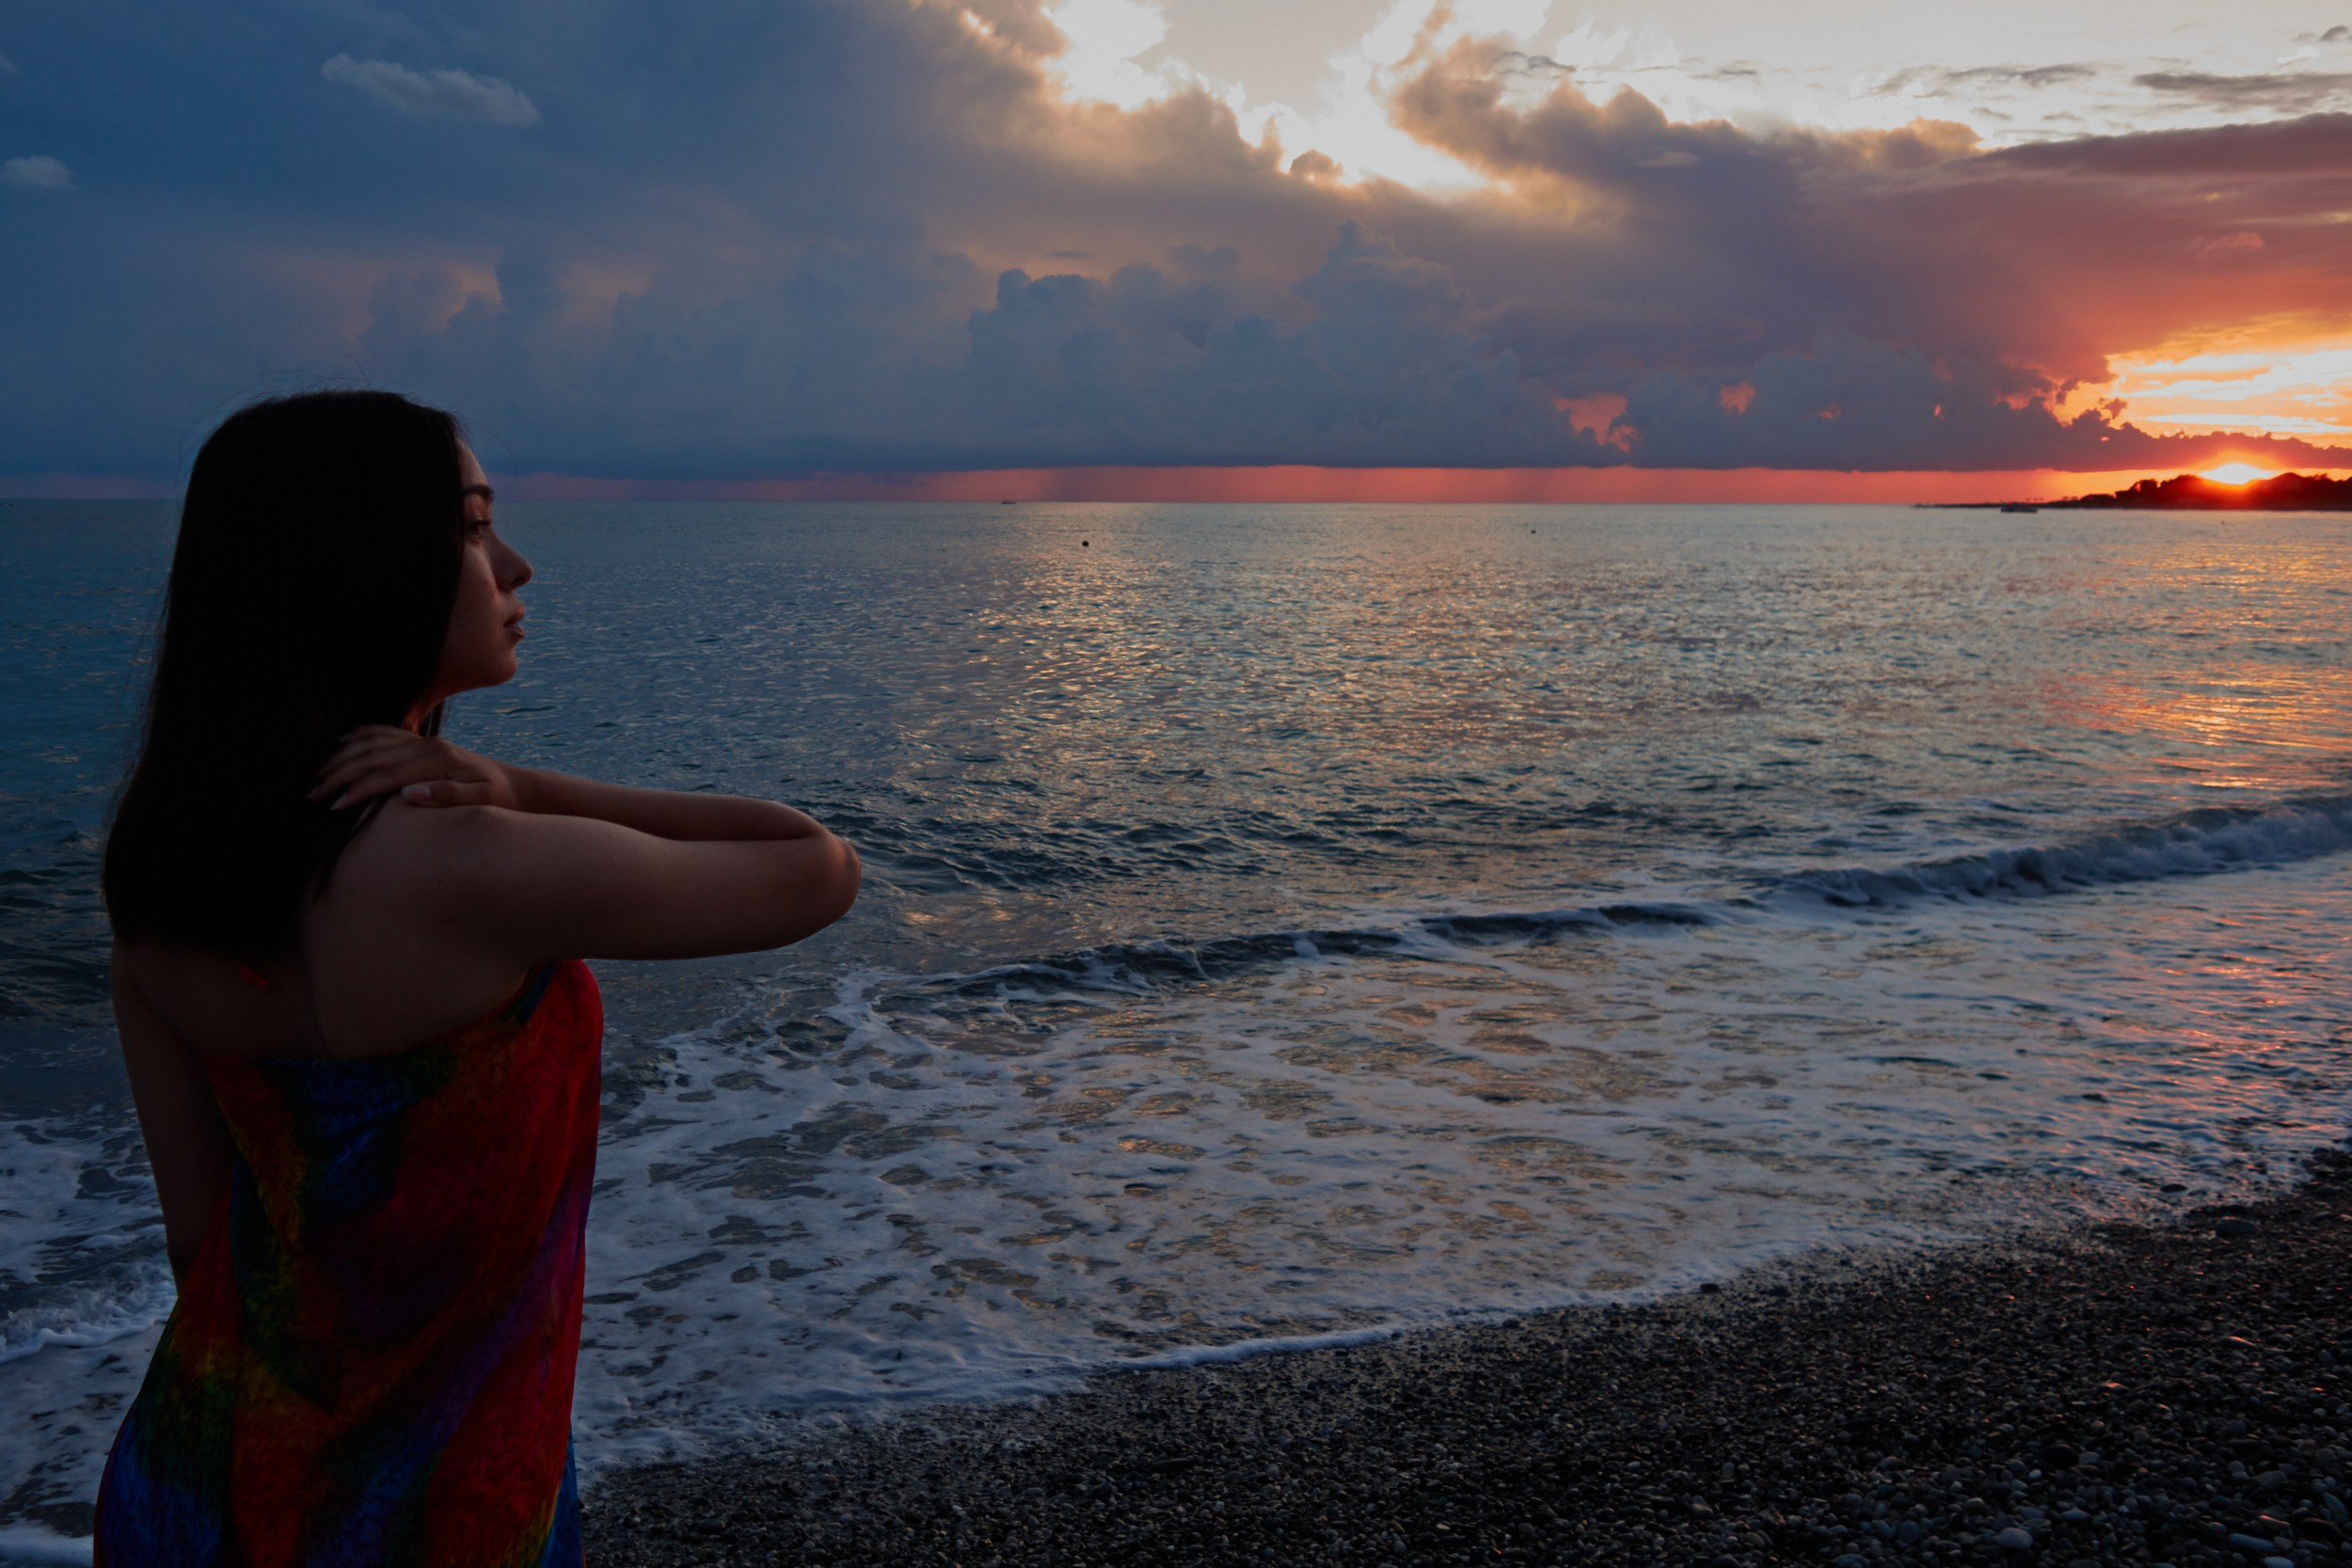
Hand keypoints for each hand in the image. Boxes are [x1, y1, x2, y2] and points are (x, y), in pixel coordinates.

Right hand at [310, 726, 523, 811]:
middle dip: (338, 774)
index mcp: (436, 761)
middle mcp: (427, 745)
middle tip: (310, 793)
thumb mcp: (481, 802)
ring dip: (341, 756)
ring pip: (372, 742)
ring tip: (315, 774)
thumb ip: (446, 797)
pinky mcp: (422, 741)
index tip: (333, 806)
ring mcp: (423, 740)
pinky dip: (360, 735)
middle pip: (371, 757)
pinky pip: (385, 733)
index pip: (385, 776)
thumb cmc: (498, 800)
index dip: (357, 790)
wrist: (515, 785)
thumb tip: (408, 795)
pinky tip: (341, 742)